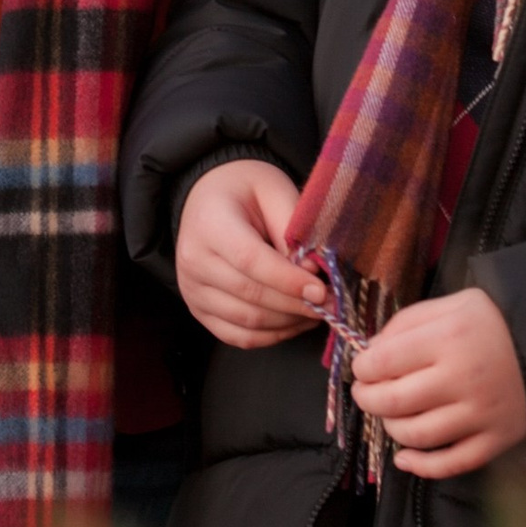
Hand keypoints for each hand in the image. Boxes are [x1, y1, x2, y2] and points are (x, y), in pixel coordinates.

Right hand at [177, 159, 322, 347]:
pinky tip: (295, 322)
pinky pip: (239, 337)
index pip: (250, 261)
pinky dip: (272, 336)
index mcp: (209, 224)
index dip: (288, 280)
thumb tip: (313, 273)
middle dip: (297, 304)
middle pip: (251, 295)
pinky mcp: (200, 311)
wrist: (209, 198)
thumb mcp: (274, 190)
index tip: (322, 290)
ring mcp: (192, 290)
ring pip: (248, 322)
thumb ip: (293, 228)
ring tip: (318, 310)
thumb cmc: (246, 190)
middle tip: (332, 304)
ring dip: (289, 322)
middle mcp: (193, 261)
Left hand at [350, 286, 525, 479]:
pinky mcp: (498, 439)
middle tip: (366, 392)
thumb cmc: (493, 322)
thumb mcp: (450, 305)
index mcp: (449, 337)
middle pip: (393, 402)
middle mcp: (464, 378)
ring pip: (416, 435)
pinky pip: (451, 464)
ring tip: (391, 414)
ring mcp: (482, 414)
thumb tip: (371, 354)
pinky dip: (421, 466)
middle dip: (367, 398)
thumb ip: (407, 324)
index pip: (382, 362)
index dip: (362, 368)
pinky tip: (405, 457)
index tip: (363, 368)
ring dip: (391, 427)